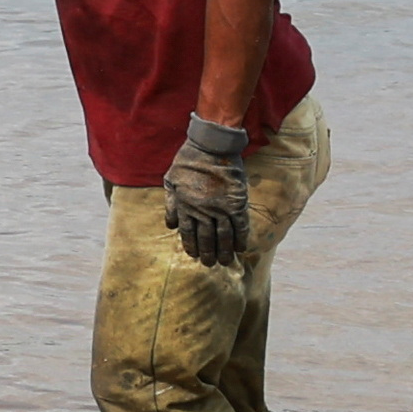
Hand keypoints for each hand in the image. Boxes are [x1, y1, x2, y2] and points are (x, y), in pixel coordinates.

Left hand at [165, 116, 255, 267]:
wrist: (211, 147)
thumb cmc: (188, 162)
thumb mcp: (171, 181)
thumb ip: (171, 204)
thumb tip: (171, 226)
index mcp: (185, 205)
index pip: (188, 232)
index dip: (191, 246)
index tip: (194, 256)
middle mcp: (203, 210)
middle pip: (206, 238)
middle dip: (208, 253)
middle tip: (211, 264)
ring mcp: (221, 208)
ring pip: (224, 236)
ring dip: (225, 251)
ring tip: (225, 262)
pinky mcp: (237, 202)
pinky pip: (241, 225)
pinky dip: (241, 238)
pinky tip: (241, 248)